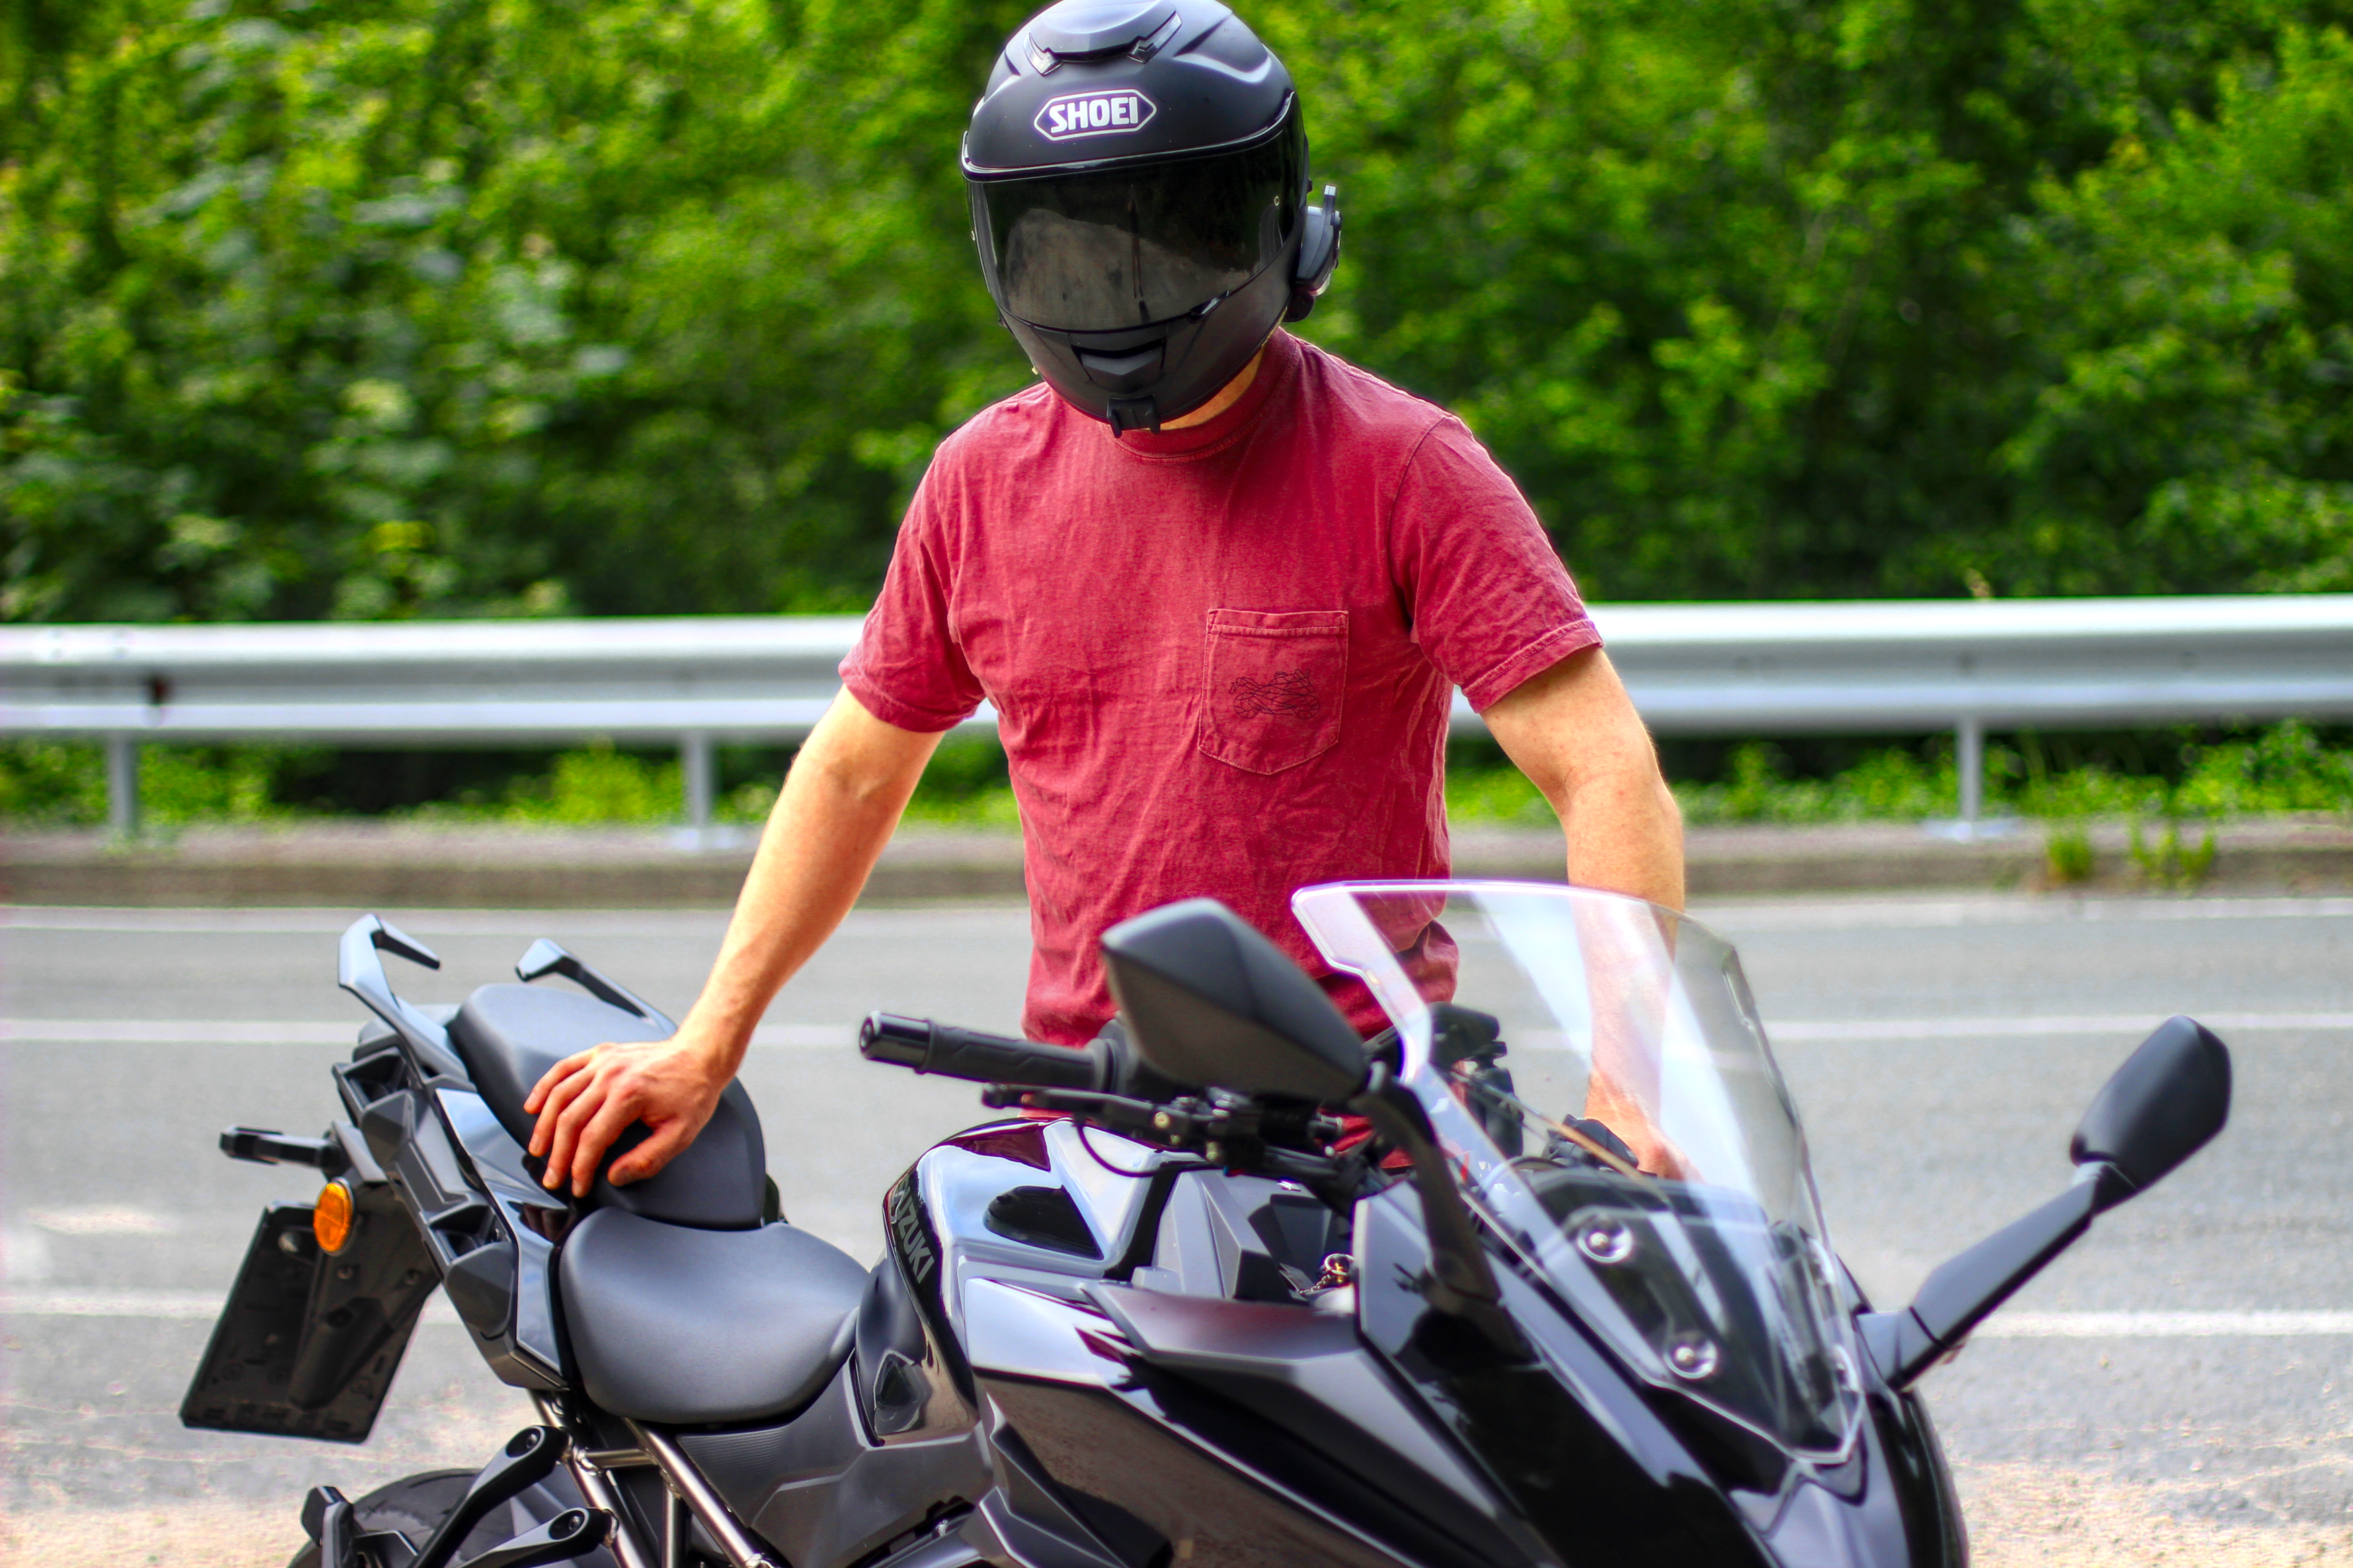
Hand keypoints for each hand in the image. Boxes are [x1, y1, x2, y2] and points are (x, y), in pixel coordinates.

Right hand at [524, 1034, 730, 1196]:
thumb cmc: (693, 1092)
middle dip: (558, 1155)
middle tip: (553, 1177)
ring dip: (544, 1126)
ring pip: (559, 1095)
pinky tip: (533, 1106)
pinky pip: (563, 1069)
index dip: (581, 1167)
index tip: (578, 1186)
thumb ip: (648, 1158)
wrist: (700, 1055)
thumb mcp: (681, 1134)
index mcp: (630, 1095)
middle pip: (569, 1119)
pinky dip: (544, 1088)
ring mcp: (603, 1062)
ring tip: (538, 1150)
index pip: (592, 1139)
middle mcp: (611, 1075)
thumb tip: (615, 1176)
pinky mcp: (600, 1054)